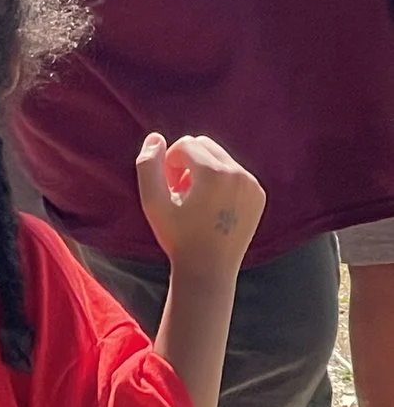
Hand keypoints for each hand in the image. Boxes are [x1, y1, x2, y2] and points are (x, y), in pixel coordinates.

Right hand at [136, 133, 264, 280]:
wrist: (209, 269)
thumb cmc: (178, 236)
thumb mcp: (152, 201)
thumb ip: (148, 165)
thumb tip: (156, 137)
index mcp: (215, 173)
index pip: (185, 144)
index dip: (169, 164)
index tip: (169, 190)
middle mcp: (239, 174)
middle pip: (204, 144)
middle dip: (187, 162)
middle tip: (181, 193)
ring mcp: (252, 185)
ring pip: (219, 157)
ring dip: (202, 171)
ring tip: (196, 200)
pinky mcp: (258, 195)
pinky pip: (234, 172)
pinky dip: (219, 181)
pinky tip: (212, 207)